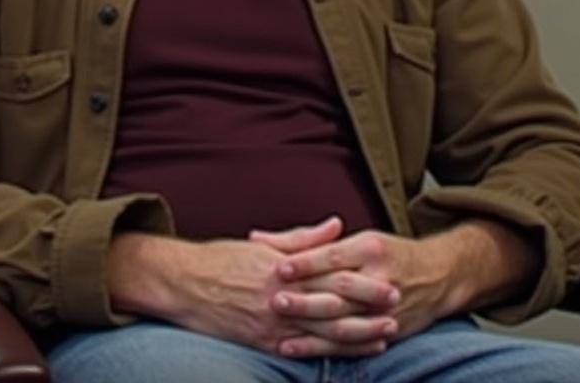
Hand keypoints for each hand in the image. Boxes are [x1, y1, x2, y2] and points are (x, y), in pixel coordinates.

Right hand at [108, 224, 397, 357]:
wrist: (181, 284)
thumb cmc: (221, 259)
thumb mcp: (262, 244)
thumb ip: (303, 238)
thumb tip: (336, 225)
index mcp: (282, 267)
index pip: (331, 272)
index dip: (363, 277)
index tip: (389, 274)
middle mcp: (279, 296)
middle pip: (333, 303)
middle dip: (368, 306)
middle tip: (398, 304)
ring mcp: (271, 323)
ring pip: (323, 332)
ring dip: (357, 334)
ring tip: (385, 334)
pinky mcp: (262, 343)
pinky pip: (301, 351)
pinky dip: (328, 353)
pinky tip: (348, 354)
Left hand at [252, 219, 539, 358]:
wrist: (439, 276)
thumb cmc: (388, 253)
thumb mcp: (356, 239)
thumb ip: (308, 241)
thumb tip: (257, 238)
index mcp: (372, 248)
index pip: (334, 255)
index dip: (307, 262)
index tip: (279, 266)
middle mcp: (380, 277)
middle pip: (339, 289)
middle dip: (307, 297)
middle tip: (275, 299)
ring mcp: (385, 308)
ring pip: (345, 320)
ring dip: (311, 328)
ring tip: (282, 332)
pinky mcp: (386, 331)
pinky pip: (350, 343)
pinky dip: (322, 349)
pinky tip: (295, 348)